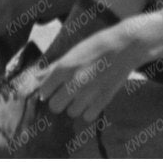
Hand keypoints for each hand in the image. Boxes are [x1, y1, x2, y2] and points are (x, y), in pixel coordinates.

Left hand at [27, 16, 148, 124]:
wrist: (125, 46)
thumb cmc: (97, 45)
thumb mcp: (74, 52)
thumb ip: (54, 67)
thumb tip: (37, 78)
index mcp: (65, 68)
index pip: (44, 91)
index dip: (48, 90)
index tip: (53, 87)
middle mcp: (74, 83)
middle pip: (55, 106)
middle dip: (59, 100)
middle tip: (67, 92)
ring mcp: (89, 94)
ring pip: (71, 112)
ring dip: (74, 105)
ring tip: (83, 93)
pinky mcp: (102, 101)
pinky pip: (87, 116)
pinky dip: (89, 110)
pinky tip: (93, 98)